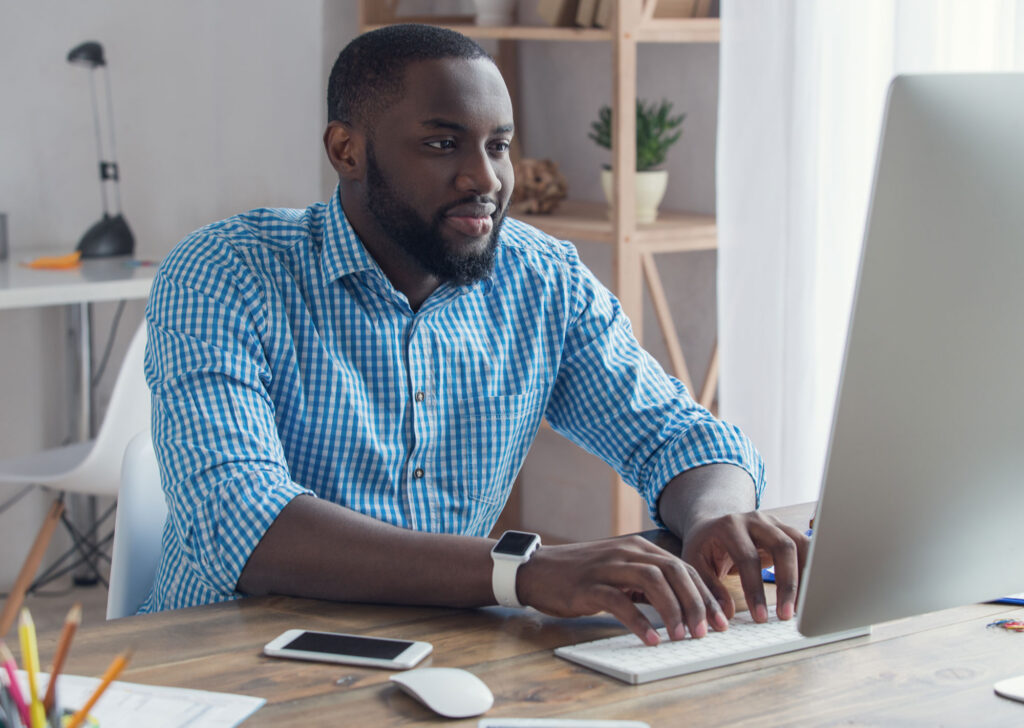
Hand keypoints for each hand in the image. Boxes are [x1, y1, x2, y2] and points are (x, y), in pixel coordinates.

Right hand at [516, 536, 729, 645]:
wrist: (538, 570)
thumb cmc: (582, 575)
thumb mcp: (620, 572)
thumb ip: (647, 583)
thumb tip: (682, 607)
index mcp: (639, 548)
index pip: (683, 567)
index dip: (706, 593)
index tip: (721, 619)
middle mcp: (627, 552)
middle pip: (674, 571)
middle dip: (697, 602)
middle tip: (708, 631)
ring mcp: (608, 567)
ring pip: (653, 582)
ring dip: (673, 610)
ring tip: (682, 636)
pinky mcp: (589, 586)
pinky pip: (620, 602)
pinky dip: (639, 622)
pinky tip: (651, 639)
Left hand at [680, 511, 808, 622]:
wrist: (713, 525)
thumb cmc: (704, 547)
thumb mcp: (695, 564)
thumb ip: (708, 589)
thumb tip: (724, 616)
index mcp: (730, 526)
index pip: (747, 557)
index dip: (755, 589)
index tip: (760, 616)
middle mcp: (756, 520)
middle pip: (782, 546)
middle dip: (788, 583)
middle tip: (787, 615)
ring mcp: (775, 523)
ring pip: (801, 545)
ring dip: (806, 578)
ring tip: (804, 608)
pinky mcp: (787, 531)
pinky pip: (807, 548)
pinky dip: (811, 571)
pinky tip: (809, 594)